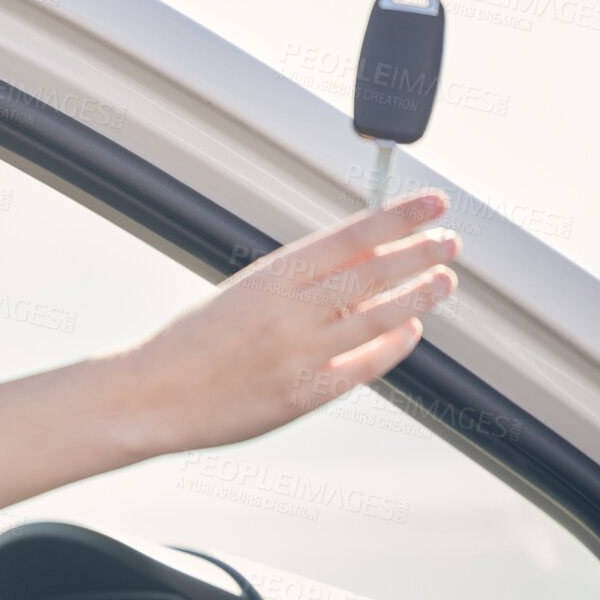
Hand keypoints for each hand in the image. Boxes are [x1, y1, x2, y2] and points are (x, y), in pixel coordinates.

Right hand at [122, 190, 459, 455]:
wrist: (149, 396)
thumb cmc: (188, 346)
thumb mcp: (239, 294)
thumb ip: (295, 282)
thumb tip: (357, 261)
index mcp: (271, 278)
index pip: (353, 236)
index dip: (401, 217)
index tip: (432, 203)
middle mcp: (290, 312)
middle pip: (376, 273)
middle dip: (422, 252)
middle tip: (450, 241)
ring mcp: (299, 355)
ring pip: (382, 317)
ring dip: (420, 295)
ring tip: (443, 281)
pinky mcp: (302, 396)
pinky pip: (365, 366)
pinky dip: (394, 345)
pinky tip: (410, 331)